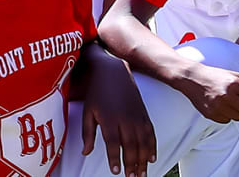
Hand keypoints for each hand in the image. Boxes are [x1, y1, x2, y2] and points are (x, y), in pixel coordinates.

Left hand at [82, 55, 155, 174]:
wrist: (113, 71)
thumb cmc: (97, 92)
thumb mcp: (87, 112)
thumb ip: (87, 133)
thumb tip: (86, 153)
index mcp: (109, 118)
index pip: (114, 143)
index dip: (115, 159)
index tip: (116, 171)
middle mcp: (125, 118)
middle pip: (131, 144)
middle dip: (132, 163)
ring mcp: (137, 115)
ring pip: (143, 140)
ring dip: (143, 158)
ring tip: (142, 173)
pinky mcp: (144, 113)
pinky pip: (150, 132)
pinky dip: (152, 146)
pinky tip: (152, 157)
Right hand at [175, 62, 238, 122]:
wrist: (193, 79)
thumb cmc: (217, 76)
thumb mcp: (236, 75)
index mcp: (236, 84)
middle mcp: (227, 95)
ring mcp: (218, 106)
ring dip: (237, 112)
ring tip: (229, 102)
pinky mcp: (211, 114)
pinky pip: (227, 121)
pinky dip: (226, 116)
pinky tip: (220, 106)